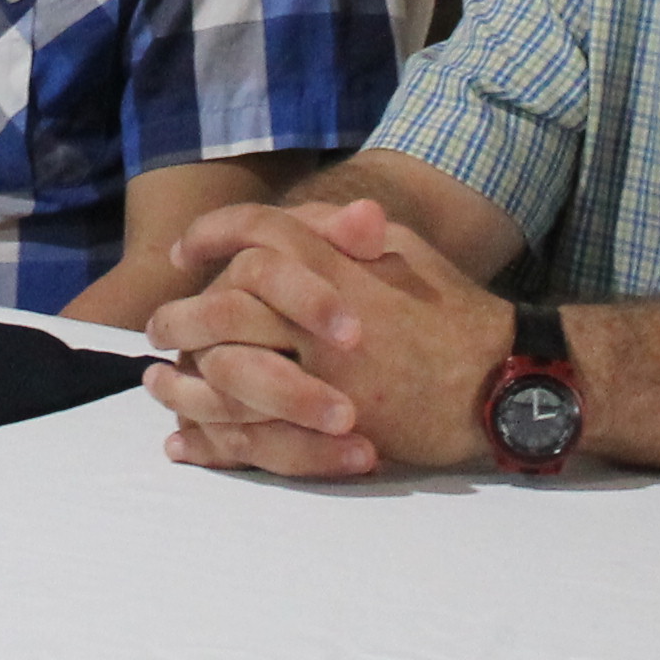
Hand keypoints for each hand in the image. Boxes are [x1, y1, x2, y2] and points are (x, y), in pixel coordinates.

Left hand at [140, 197, 510, 476]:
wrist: (503, 384)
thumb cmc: (455, 312)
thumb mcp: (405, 252)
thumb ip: (343, 233)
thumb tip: (294, 219)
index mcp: (339, 264)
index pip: (256, 234)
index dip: (212, 236)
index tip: (184, 252)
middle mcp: (321, 317)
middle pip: (224, 306)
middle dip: (180, 316)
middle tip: (157, 328)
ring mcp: (322, 376)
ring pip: (226, 373)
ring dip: (182, 380)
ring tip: (158, 383)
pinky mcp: (328, 431)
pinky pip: (251, 436)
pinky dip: (209, 439)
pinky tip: (184, 440)